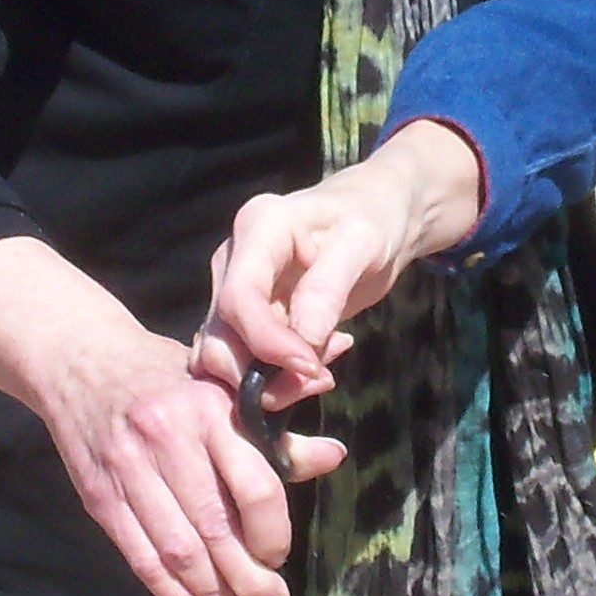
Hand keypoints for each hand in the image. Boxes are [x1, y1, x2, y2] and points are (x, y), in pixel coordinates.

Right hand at [0, 238, 306, 595]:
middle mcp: (168, 439)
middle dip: (249, 580)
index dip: (273, 534)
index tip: (280, 557)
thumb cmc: (165, 375)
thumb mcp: (221, 387)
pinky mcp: (101, 497)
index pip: (254, 486)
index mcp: (208, 409)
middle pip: (216, 529)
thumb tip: (334, 457)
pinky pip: (140, 558)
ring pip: (178, 551)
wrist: (79, 359)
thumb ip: (275, 432)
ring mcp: (128, 470)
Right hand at [198, 120, 482, 410]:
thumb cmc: (372, 218)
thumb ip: (328, 289)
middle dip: (263, 374)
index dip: (267, 343)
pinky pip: (243, 360)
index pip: (239, 298)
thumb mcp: (363, 243)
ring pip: (223, 356)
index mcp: (258, 228)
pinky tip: (317, 359)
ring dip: (269, 382)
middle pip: (221, 335)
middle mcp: (234, 258)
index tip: (312, 368)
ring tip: (324, 368)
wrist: (375, 213)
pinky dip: (274, 377)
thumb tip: (302, 344)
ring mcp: (234, 288)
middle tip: (321, 378)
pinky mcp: (245, 315)